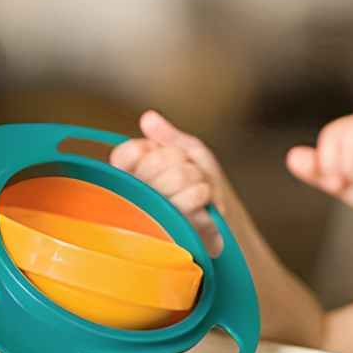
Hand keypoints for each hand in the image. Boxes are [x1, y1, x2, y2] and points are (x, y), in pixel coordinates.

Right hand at [110, 111, 230, 256]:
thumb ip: (170, 137)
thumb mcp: (192, 154)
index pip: (126, 154)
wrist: (225, 225)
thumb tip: (149, 118)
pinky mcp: (173, 233)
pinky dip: (204, 195)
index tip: (162, 154)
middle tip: (190, 175)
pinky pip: (190, 200)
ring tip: (199, 190)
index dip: (150, 149)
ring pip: (177, 177)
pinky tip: (204, 204)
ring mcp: (153, 217)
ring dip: (197, 178)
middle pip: (156, 162)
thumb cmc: (206, 190)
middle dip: (184, 163)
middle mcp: (137, 197)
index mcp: (134, 176)